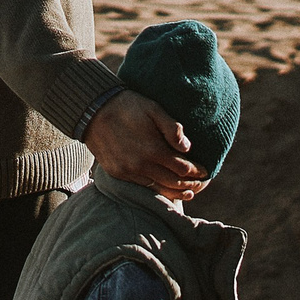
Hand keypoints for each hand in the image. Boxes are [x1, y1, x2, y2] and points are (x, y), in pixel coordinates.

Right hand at [84, 89, 205, 199]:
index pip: (183, 168)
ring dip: (175, 192)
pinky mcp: (117, 174)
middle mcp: (141, 165)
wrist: (93, 111)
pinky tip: (164, 188)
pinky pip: (142, 188)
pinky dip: (156, 190)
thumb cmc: (127, 106)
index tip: (206, 172)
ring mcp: (127, 172)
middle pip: (173, 183)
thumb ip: (172, 129)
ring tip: (188, 193)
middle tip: (201, 184)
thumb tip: (188, 148)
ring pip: (158, 189)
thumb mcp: (153, 109)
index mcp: (153, 150)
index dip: (197, 172)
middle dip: (190, 185)